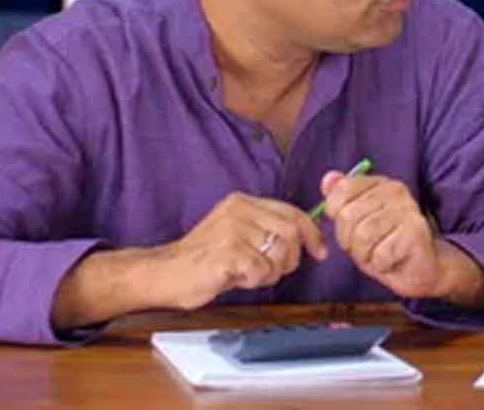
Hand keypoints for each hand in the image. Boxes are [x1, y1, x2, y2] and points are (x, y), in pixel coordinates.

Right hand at [154, 192, 326, 309]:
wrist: (163, 274)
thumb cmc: (204, 260)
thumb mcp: (238, 235)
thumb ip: (267, 232)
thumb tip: (308, 240)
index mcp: (243, 202)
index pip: (292, 212)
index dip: (312, 233)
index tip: (320, 252)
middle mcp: (239, 210)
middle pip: (291, 233)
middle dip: (291, 258)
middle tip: (273, 271)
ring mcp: (232, 230)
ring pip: (279, 253)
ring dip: (271, 272)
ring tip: (249, 274)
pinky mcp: (226, 252)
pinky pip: (261, 270)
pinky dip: (254, 280)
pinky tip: (235, 278)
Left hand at [320, 172, 442, 298]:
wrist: (420, 268)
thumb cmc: (384, 244)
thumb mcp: (357, 222)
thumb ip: (341, 198)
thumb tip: (328, 179)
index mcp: (380, 183)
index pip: (342, 190)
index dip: (335, 214)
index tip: (348, 227)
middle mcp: (396, 191)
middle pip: (348, 215)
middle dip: (348, 240)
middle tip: (365, 247)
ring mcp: (408, 210)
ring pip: (363, 235)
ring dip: (364, 254)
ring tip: (377, 255)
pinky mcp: (416, 232)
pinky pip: (380, 253)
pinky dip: (379, 264)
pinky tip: (390, 261)